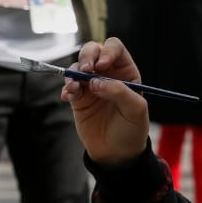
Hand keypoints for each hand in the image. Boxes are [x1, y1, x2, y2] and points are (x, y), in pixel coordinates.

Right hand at [61, 37, 149, 165]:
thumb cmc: (131, 129)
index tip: (102, 65)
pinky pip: (68, 85)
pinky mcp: (78, 98)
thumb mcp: (135, 110)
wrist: (116, 153)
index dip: (108, 52)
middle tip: (86, 72)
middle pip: (93, 51)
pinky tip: (68, 97)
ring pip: (77, 66)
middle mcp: (107, 74)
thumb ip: (119, 92)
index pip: (115, 49)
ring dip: (73, 73)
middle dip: (87, 57)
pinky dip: (66, 88)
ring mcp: (91, 85)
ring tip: (74, 89)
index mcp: (126, 72)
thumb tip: (95, 81)